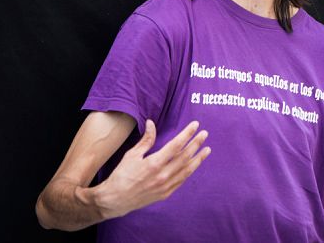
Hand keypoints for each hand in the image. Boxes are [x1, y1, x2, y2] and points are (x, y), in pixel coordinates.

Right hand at [93, 120, 210, 219]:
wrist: (116, 200)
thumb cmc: (121, 175)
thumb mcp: (131, 155)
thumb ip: (146, 140)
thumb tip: (151, 123)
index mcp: (154, 163)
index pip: (176, 145)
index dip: (187, 134)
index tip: (195, 125)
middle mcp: (162, 175)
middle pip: (185, 156)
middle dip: (196, 143)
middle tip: (205, 134)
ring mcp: (166, 186)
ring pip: (187, 170)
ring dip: (198, 158)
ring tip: (207, 149)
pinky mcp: (166, 193)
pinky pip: (182, 180)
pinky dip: (190, 170)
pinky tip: (195, 164)